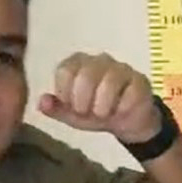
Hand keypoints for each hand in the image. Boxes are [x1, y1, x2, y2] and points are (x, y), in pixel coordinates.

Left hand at [38, 53, 161, 142]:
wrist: (127, 122)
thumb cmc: (96, 113)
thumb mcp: (72, 115)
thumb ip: (55, 108)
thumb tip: (42, 102)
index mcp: (78, 63)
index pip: (65, 70)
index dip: (66, 93)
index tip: (71, 106)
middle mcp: (99, 60)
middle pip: (86, 75)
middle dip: (83, 101)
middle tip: (86, 112)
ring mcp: (121, 68)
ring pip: (109, 83)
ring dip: (103, 107)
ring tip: (104, 114)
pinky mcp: (140, 81)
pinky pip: (129, 94)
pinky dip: (122, 109)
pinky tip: (121, 111)